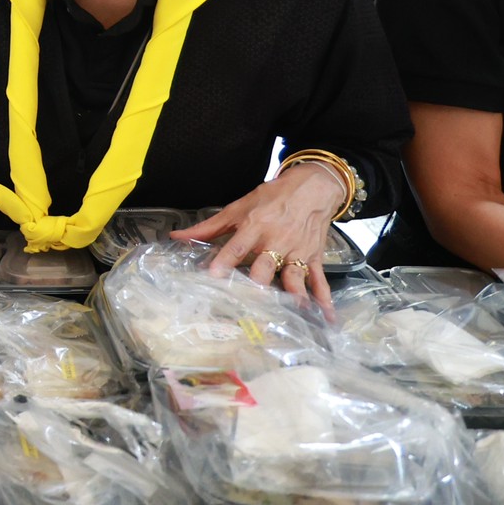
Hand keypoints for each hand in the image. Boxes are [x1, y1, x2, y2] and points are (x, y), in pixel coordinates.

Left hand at [176, 162, 346, 308]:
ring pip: (293, 277)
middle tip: (249, 305)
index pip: (237, 246)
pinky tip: (326, 316)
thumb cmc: (272, 197)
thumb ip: (209, 227)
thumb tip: (177, 236)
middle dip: (258, 285)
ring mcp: (297, 251)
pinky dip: (323, 299)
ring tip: (288, 315)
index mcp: (255, 226)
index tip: (214, 276)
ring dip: (292, 296)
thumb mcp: (238, 207)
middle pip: (266, 266)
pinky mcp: (314, 257)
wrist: (312, 187)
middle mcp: (276, 241)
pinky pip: (319, 280)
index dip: (225, 261)